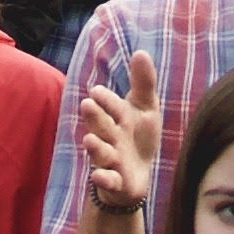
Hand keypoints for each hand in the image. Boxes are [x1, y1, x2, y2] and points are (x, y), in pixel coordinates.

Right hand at [80, 51, 160, 215]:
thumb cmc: (138, 138)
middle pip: (101, 126)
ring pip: (101, 153)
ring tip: (90, 140)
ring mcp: (110, 160)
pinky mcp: (115, 182)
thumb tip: (141, 51)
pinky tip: (101, 176)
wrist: (136, 176)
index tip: (98, 91)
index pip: (110, 106)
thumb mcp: (146, 109)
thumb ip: (143, 83)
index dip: (106, 100)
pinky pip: (108, 181)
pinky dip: (104, 180)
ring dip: (96, 147)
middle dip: (95, 117)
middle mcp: (110, 137)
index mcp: (117, 118)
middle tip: (87, 105)